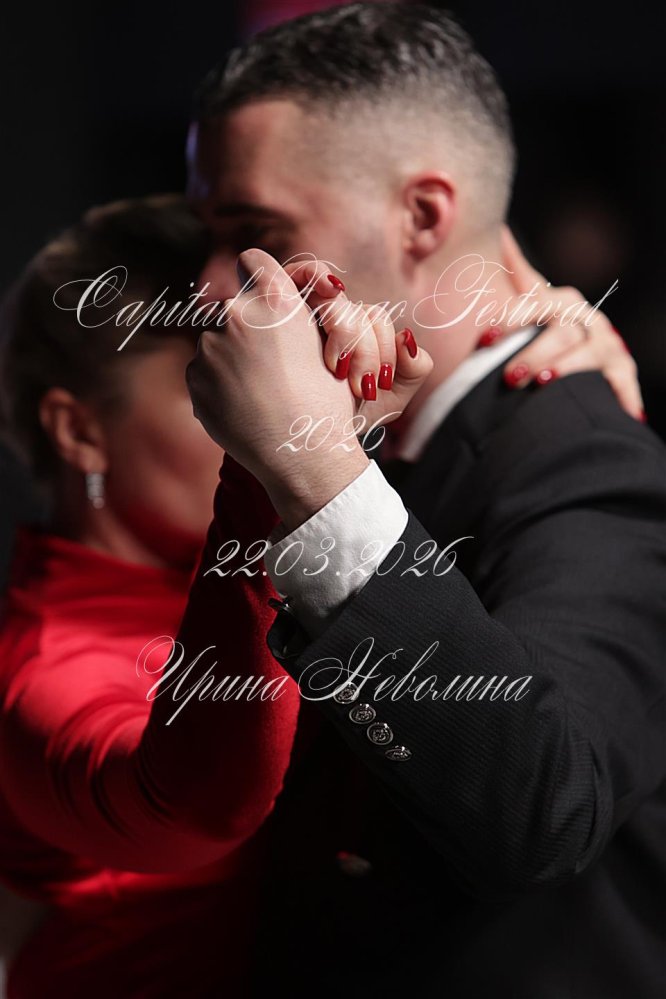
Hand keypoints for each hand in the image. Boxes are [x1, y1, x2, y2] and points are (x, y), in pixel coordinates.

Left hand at [186, 249, 430, 528]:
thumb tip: (271, 293)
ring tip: (261, 392)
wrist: (301, 455)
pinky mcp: (194, 376)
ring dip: (233, 358)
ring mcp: (210, 347)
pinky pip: (205, 370)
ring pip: (218, 340)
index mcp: (276, 301)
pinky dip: (220, 384)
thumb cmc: (326, 402)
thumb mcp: (330, 344)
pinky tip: (245, 406)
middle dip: (249, 328)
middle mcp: (237, 315)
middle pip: (235, 307)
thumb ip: (297, 311)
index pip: (253, 260)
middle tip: (273, 364)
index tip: (267, 298)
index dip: (260, 276)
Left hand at [481, 226, 644, 421]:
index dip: (510, 322)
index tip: (485, 340)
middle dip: (534, 353)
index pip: (533, 305)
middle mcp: (584, 319)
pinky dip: (619, 396)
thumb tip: (499, 231)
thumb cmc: (547, 326)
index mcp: (558, 301)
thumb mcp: (532, 299)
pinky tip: (614, 411)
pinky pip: (620, 382)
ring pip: (586, 354)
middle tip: (509, 377)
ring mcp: (605, 344)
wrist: (585, 349)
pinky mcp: (621, 370)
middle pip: (560, 332)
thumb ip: (516, 272)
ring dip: (564, 369)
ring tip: (541, 384)